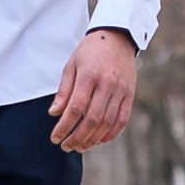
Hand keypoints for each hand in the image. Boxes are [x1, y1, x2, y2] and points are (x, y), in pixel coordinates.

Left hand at [49, 27, 136, 153]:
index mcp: (89, 75)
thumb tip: (54, 113)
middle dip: (78, 137)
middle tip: (66, 146)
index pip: (76, 108)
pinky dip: (111, 134)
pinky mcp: (130, 95)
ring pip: (108, 123)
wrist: (118, 38)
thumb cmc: (90, 52)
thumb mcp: (71, 65)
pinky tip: (99, 140)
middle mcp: (107, 84)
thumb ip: (64, 90)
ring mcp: (121, 90)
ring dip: (93, 139)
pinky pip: (122, 120)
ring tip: (80, 146)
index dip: (65, 126)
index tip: (55, 137)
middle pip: (92, 119)